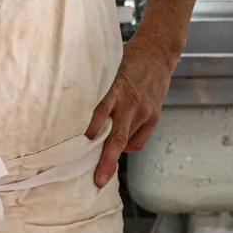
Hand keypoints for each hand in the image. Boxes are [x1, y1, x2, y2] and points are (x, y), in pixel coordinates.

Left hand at [85, 40, 174, 187]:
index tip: (77, 147)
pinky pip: (138, 141)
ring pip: (126, 142)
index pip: (99, 113)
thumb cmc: (127, 60)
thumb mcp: (108, 69)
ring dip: (113, 151)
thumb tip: (74, 112)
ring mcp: (144, 112)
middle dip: (107, 160)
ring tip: (102, 156)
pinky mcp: (153, 117)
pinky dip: (128, 145)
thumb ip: (96, 90)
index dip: (89, 131)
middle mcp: (130, 102)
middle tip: (98, 179)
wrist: (158, 53)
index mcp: (115, 88)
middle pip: (116, 137)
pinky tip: (122, 139)